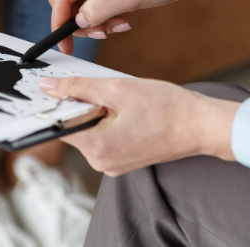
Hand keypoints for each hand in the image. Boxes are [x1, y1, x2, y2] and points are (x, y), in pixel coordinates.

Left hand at [40, 76, 238, 175]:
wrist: (201, 126)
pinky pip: (105, 136)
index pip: (58, 124)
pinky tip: (128, 109)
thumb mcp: (117, 89)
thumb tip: (48, 87)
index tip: (57, 85)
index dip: (55, 102)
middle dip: (82, 103)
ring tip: (123, 99)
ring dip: (97, 110)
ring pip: (90, 129)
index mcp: (96, 148)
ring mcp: (113, 164)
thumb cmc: (166, 107)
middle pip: (74, 126)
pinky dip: (109, 119)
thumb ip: (79, 87)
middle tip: (104, 87)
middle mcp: (101, 163)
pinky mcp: (123, 160)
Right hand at [48, 0, 249, 53]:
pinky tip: (126, 22)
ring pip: (86, 5)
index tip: (64, 45)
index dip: (60, 21)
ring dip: (98, 22)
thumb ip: (99, 10)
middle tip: (101, 35)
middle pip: (71, 0)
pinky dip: (109, 18)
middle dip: (81, 22)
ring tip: (120, 27)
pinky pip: (101, 5)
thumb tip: (77, 22)